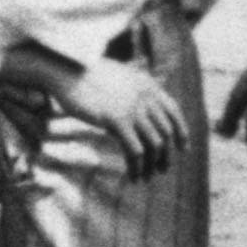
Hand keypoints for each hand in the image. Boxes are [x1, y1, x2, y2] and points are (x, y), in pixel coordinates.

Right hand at [37, 51, 189, 178]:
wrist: (64, 70)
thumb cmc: (84, 75)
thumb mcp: (116, 77)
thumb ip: (132, 92)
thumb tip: (138, 117)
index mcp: (147, 84)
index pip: (174, 111)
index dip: (181, 131)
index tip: (182, 148)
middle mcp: (145, 96)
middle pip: (166, 132)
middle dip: (167, 154)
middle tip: (162, 169)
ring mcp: (132, 108)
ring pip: (155, 145)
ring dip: (153, 164)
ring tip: (146, 177)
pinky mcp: (117, 120)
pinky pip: (136, 151)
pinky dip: (138, 167)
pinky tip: (133, 176)